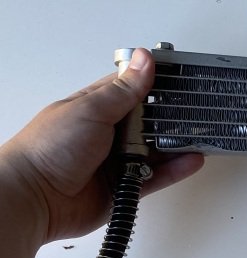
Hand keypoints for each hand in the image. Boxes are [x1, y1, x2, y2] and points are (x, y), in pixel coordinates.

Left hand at [0, 48, 203, 243]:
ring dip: (177, 143)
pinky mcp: (125, 187)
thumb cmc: (49, 148)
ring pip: (157, 150)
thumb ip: (124, 89)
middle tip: (198, 110)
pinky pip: (157, 177)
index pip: (134, 87)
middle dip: (172, 116)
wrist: (35, 197)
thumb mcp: (90, 109)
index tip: (183, 77)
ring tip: (200, 136)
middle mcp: (109, 132)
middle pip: (151, 120)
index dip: (158, 82)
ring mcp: (117, 161)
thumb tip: (144, 59)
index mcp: (97, 106)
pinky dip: (175, 169)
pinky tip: (191, 160)